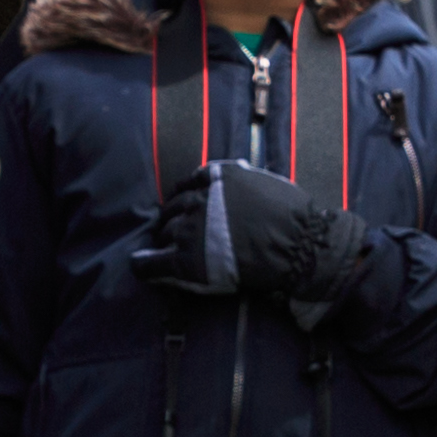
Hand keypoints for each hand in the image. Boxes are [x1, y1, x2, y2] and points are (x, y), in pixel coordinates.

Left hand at [133, 161, 368, 307]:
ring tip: (161, 249)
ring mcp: (189, 230)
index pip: (188, 183)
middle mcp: (198, 200)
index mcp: (217, 178)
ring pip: (164, 234)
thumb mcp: (266, 183)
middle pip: (173, 210)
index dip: (184, 198)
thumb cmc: (293, 217)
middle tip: (173, 233)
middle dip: (172, 220)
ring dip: (162, 241)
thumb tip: (238, 170)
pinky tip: (139, 265)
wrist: (297, 247)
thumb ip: (244, 178)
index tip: (183, 207)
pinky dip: (144, 264)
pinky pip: (153, 262)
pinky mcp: (185, 260)